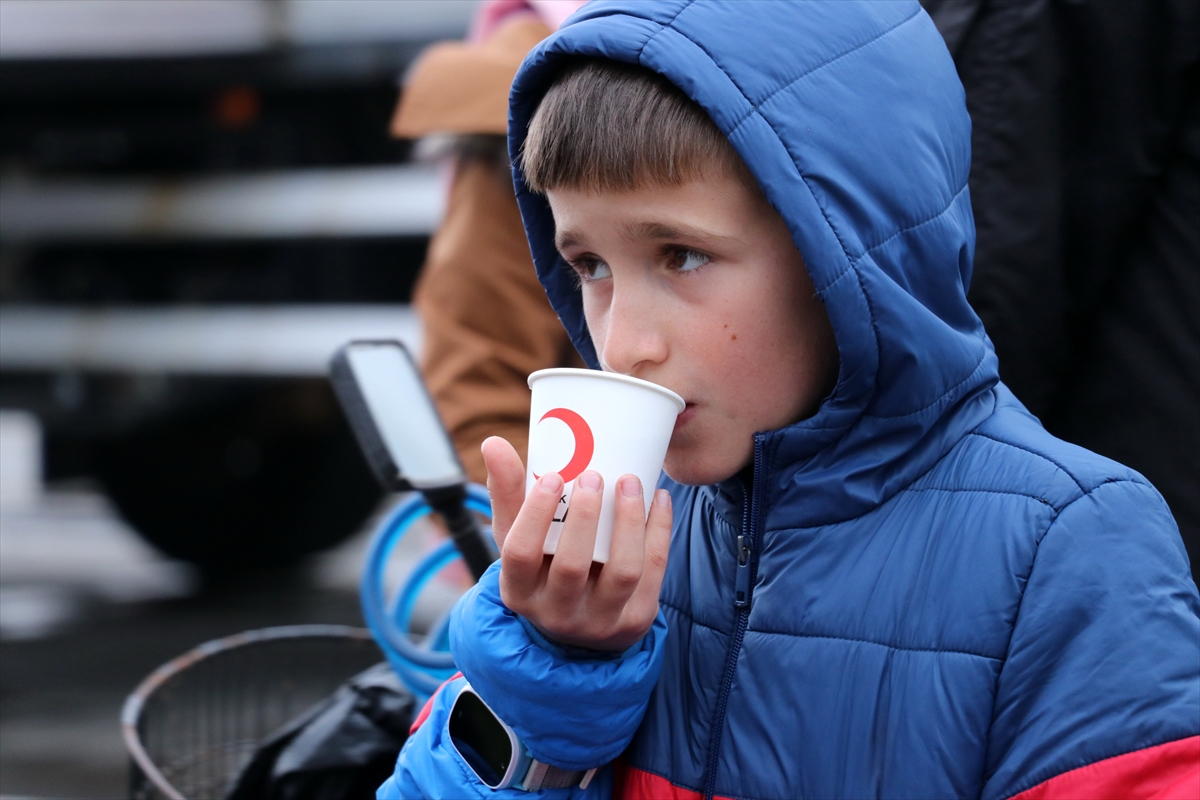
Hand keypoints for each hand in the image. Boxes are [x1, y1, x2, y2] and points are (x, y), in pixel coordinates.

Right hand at [481, 436, 671, 651]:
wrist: (581, 622)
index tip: (553, 476)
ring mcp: (601, 622)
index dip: (536, 513)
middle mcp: (557, 614)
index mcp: (519, 592)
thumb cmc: (543, 565)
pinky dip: (659, 530)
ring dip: (629, 520)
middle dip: (585, 516)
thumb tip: (494, 442)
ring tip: (630, 482)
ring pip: (623, 570)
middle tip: (593, 476)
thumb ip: (508, 492)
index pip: (520, 553)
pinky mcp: (638, 619)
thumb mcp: (518, 537)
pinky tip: (658, 498)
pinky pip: (654, 570)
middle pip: (571, 565)